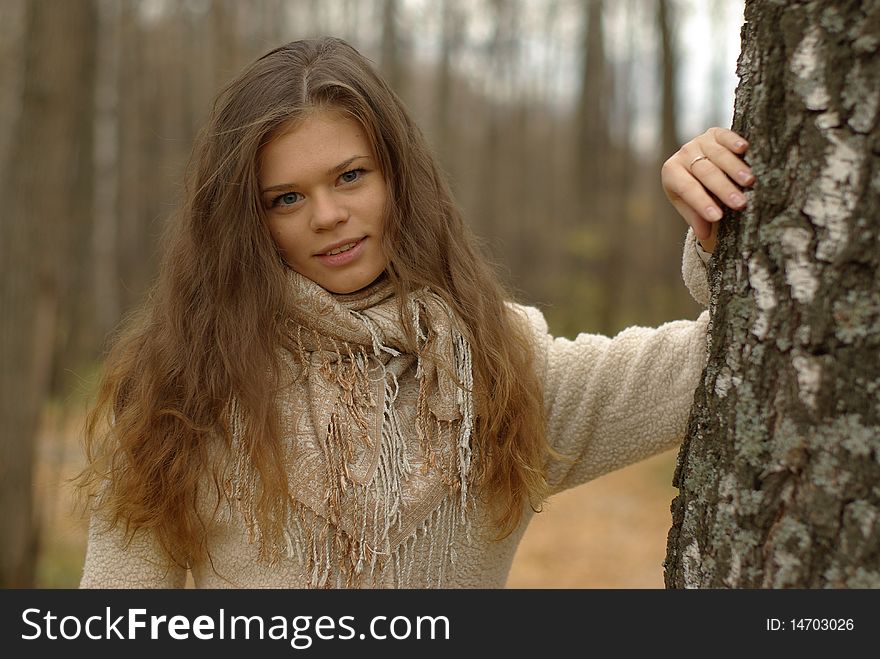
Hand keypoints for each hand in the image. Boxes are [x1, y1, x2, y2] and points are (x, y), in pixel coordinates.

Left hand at [661, 127, 753, 252]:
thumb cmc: (695, 190)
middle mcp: (683, 154)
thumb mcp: (690, 205)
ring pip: (717, 155)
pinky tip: (745, 149)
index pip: (688, 189)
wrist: (696, 163)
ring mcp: (699, 141)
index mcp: (671, 172)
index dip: (702, 203)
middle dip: (723, 189)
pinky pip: (724, 135)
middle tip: (740, 204)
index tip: (717, 218)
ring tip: (749, 182)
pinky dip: (734, 141)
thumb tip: (704, 236)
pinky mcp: (715, 132)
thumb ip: (697, 218)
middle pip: (705, 173)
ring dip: (735, 169)